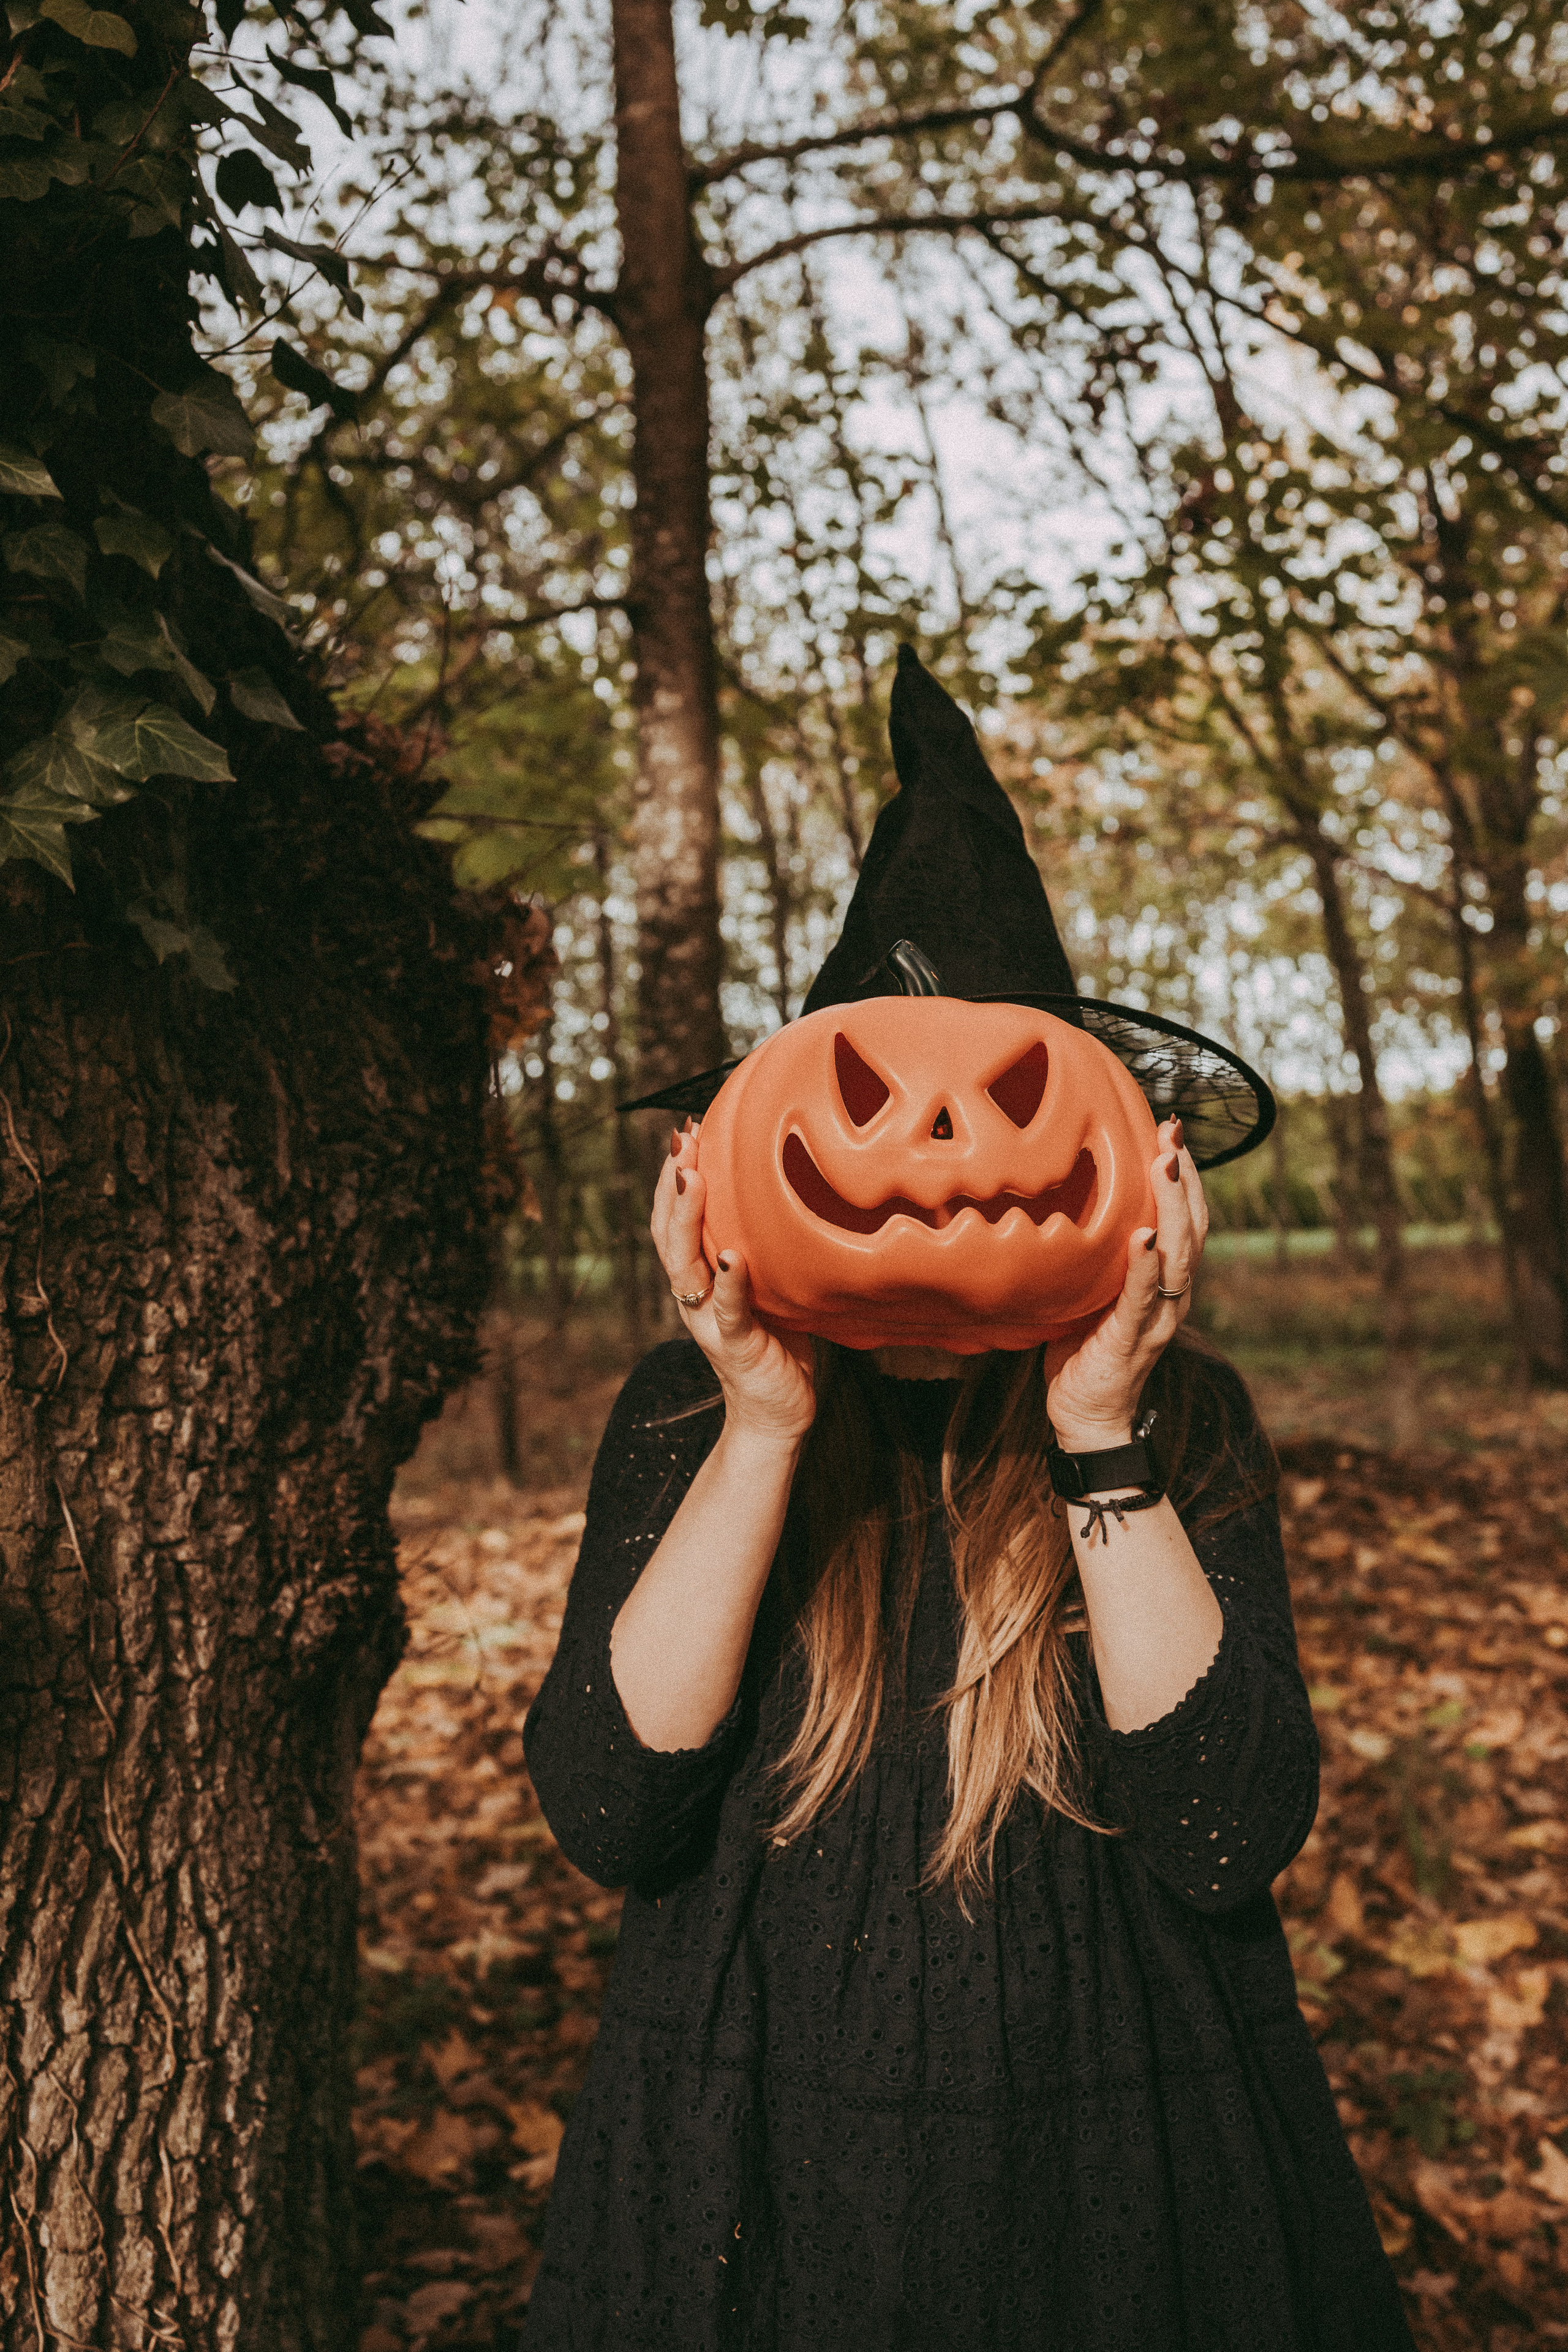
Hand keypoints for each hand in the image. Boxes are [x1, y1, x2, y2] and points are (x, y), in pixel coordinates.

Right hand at [652, 1122, 816, 1447]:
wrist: (777, 1413)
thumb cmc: (778, 1342)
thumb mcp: (770, 1285)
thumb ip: (765, 1248)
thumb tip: (794, 1193)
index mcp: (698, 1278)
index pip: (674, 1219)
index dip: (674, 1176)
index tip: (686, 1130)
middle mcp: (693, 1295)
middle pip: (668, 1232)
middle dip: (672, 1183)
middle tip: (682, 1139)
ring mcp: (709, 1320)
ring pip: (685, 1264)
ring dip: (687, 1218)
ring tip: (692, 1178)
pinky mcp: (735, 1345)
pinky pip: (727, 1310)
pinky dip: (727, 1282)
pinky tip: (730, 1256)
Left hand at [1043, 1119, 1206, 1450]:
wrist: (1086, 1419)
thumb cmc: (1084, 1351)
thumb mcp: (1090, 1291)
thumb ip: (1094, 1256)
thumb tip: (1061, 1202)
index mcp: (1164, 1281)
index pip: (1185, 1219)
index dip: (1184, 1175)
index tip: (1171, 1130)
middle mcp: (1172, 1296)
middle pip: (1191, 1227)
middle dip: (1184, 1177)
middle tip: (1174, 1132)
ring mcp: (1157, 1319)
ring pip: (1177, 1256)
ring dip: (1172, 1207)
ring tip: (1165, 1164)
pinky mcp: (1132, 1340)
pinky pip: (1142, 1299)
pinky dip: (1145, 1267)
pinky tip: (1143, 1237)